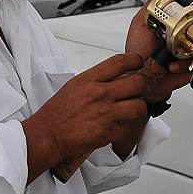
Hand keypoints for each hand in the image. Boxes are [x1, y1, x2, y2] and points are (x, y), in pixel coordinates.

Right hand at [23, 53, 150, 181]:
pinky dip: (124, 130)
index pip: (120, 62)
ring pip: (140, 107)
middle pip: (138, 83)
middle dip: (143, 86)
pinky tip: (116, 126)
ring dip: (138, 109)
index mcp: (90, 79)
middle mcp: (99, 94)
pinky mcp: (107, 132)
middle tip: (140, 89)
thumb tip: (120, 75)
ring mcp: (104, 114)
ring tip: (131, 110)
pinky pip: (128, 129)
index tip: (138, 63)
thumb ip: (98, 79)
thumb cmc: (60, 111)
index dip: (135, 60)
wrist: (48, 133)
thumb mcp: (76, 85)